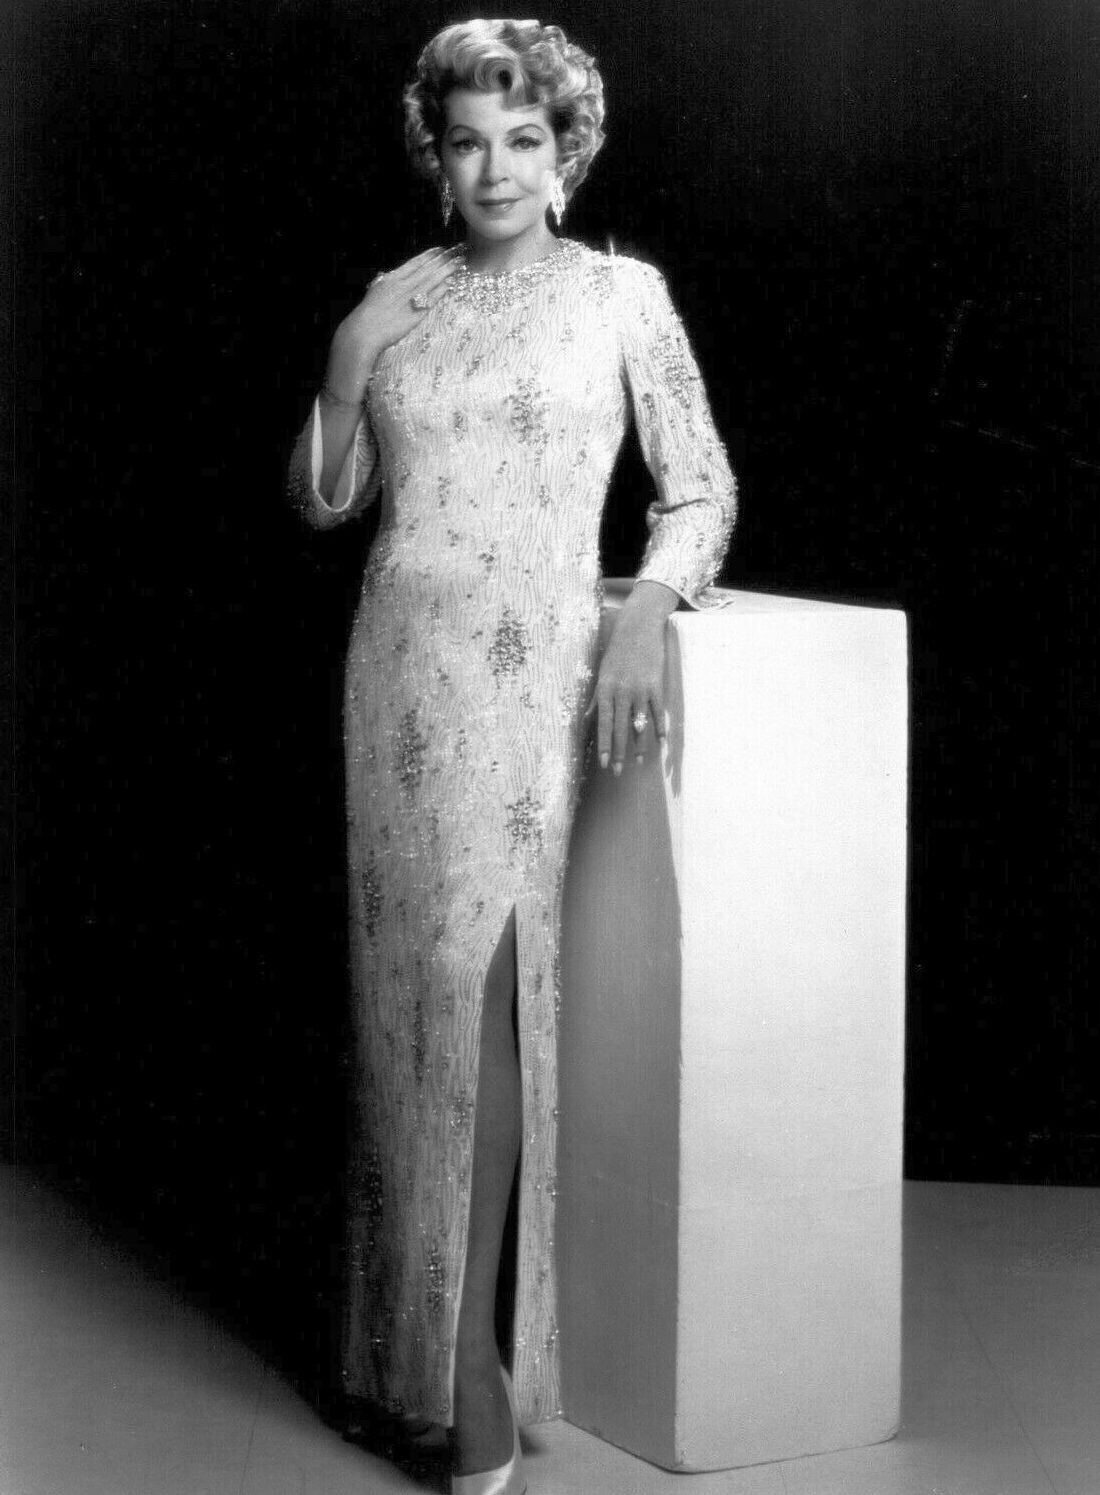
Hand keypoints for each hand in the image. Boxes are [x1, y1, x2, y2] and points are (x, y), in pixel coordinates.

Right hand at [323, 246, 462, 400]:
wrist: (363, 332)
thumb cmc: (367, 315)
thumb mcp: (375, 292)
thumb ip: (385, 284)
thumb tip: (387, 277)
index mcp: (391, 279)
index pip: (414, 263)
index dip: (429, 255)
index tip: (440, 249)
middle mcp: (402, 285)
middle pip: (427, 269)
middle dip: (443, 259)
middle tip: (457, 251)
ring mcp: (408, 298)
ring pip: (432, 280)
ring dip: (447, 270)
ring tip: (459, 262)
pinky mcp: (414, 313)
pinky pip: (431, 298)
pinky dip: (442, 289)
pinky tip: (451, 282)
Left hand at [584, 608, 669, 776]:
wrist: (639, 628)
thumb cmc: (618, 652)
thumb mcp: (602, 674)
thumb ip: (597, 698)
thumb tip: (587, 718)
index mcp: (606, 689)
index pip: (603, 723)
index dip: (603, 745)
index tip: (602, 763)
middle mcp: (622, 691)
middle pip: (619, 728)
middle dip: (618, 752)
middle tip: (617, 772)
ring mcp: (640, 689)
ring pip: (639, 724)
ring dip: (639, 746)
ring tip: (639, 764)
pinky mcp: (656, 685)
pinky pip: (657, 712)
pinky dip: (659, 728)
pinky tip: (661, 743)